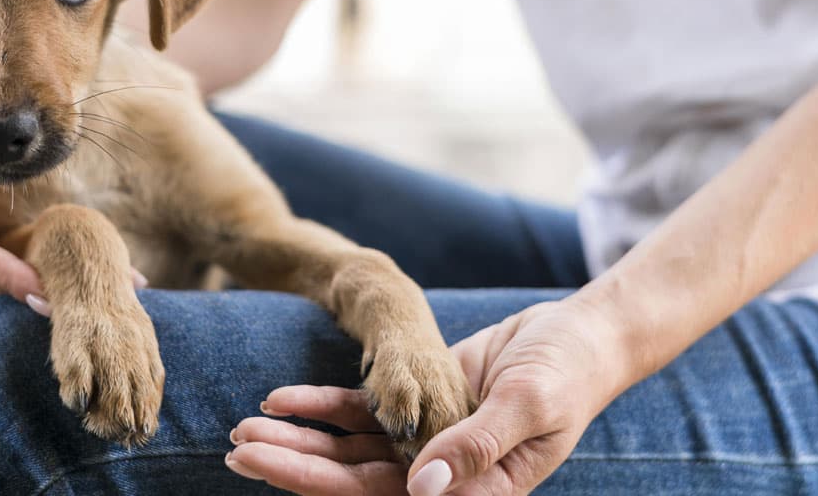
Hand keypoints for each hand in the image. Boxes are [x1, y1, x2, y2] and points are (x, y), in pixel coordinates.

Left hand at [224, 299, 625, 494]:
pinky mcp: (417, 405)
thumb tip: (422, 487)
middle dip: (291, 466)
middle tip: (235, 449)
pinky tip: (279, 399)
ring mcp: (423, 443)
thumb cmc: (568, 374)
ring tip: (243, 430)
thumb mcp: (529, 406)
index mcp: (467, 492)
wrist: (582, 337)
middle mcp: (436, 478)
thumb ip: (476, 446)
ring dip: (296, 440)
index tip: (266, 465)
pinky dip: (319, 408)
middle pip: (349, 479)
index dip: (317, 483)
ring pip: (346, 449)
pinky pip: (359, 413)